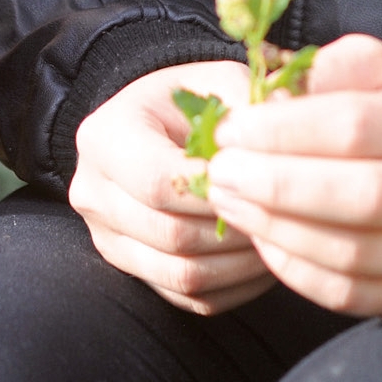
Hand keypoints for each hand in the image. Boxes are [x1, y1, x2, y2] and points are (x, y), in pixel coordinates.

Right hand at [69, 62, 274, 314]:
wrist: (158, 125)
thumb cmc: (193, 100)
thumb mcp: (219, 81)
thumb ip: (251, 103)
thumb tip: (290, 126)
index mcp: (104, 137)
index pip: (159, 183)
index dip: (218, 191)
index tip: (266, 181)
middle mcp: (92, 192)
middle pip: (170, 235)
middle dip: (235, 231)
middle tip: (286, 219)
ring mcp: (107, 237)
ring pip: (180, 275)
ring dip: (240, 266)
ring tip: (281, 241)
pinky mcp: (131, 269)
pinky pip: (188, 299)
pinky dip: (234, 287)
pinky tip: (264, 261)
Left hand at [206, 33, 381, 316]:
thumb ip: (334, 69)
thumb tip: (276, 90)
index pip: (356, 127)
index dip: (283, 130)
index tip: (231, 129)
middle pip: (359, 196)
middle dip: (274, 185)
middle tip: (218, 171)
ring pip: (353, 253)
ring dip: (277, 230)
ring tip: (229, 202)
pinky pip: (352, 294)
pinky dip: (297, 271)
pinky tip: (263, 239)